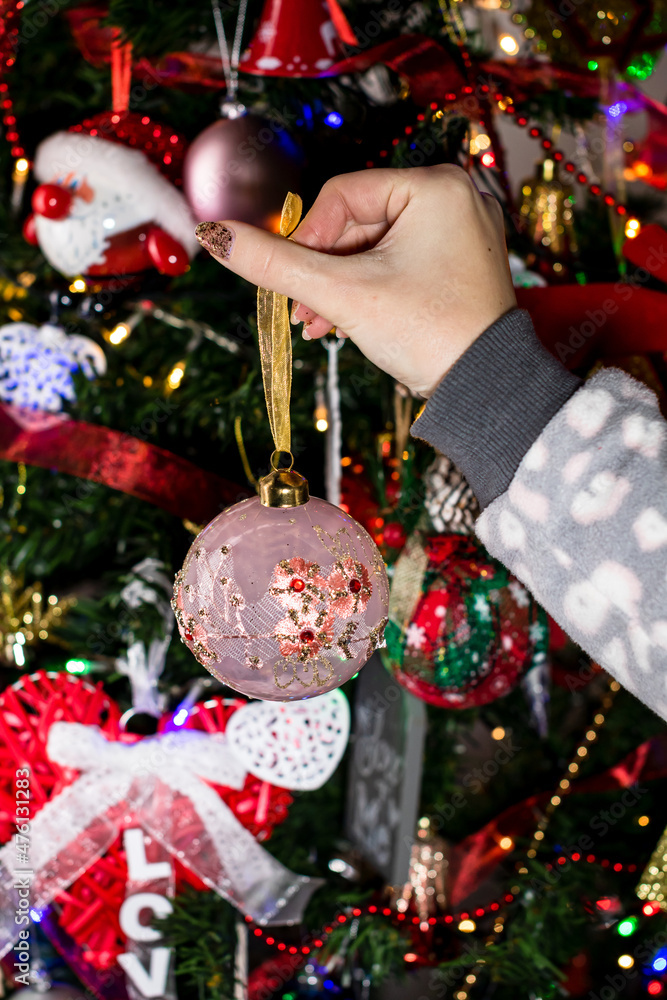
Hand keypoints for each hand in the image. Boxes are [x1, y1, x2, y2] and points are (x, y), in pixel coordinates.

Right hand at [195, 165, 516, 395]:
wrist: (484, 390)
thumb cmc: (426, 332)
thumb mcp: (341, 293)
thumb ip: (273, 263)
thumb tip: (212, 235)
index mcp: (435, 185)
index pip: (341, 195)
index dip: (306, 241)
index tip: (294, 286)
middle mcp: (455, 197)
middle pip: (357, 223)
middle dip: (324, 272)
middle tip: (303, 315)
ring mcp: (462, 232)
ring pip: (375, 247)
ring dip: (340, 286)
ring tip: (321, 326)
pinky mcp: (461, 263)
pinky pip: (400, 263)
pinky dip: (370, 289)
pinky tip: (348, 322)